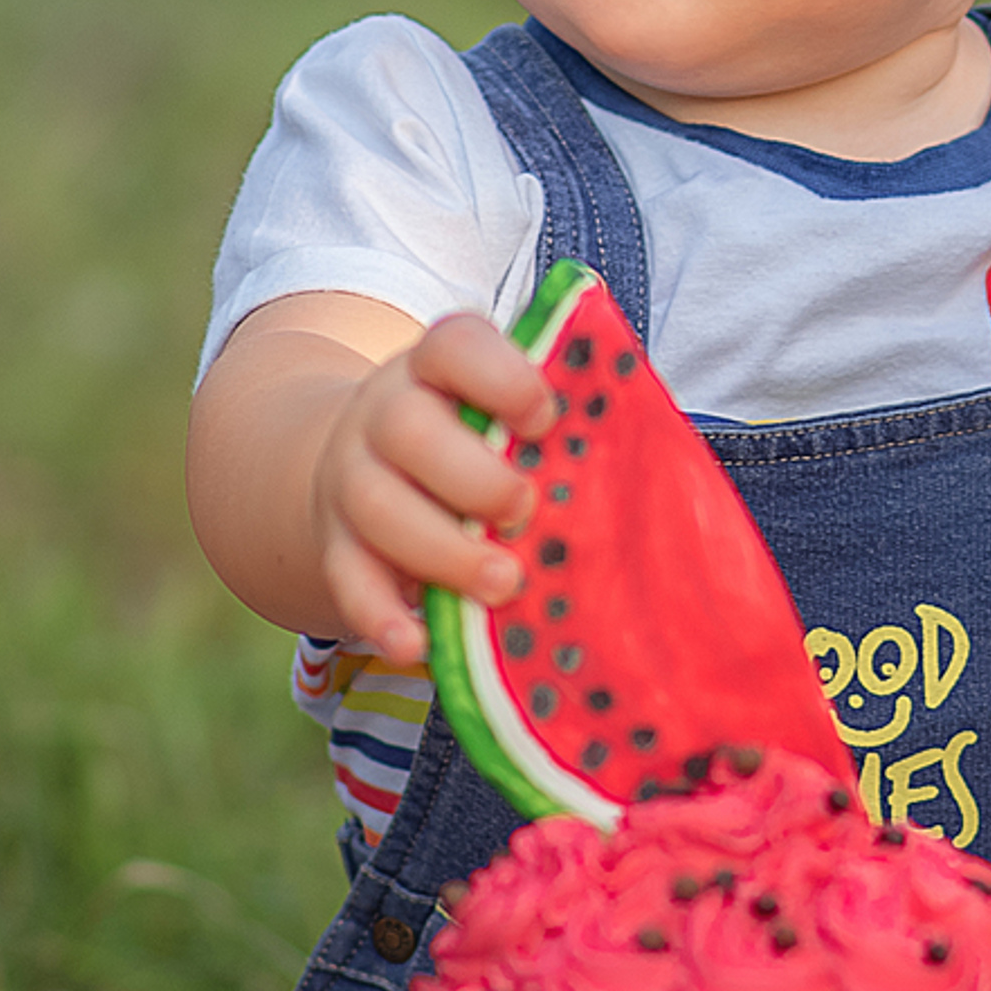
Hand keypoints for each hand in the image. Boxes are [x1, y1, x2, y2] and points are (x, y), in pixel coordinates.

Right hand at [305, 313, 548, 662]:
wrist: (365, 459)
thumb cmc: (472, 436)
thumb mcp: (500, 409)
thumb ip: (557, 425)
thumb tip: (656, 465)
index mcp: (437, 366)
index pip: (454, 345)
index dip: (500, 375)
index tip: (546, 416)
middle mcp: (384, 412)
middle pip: (407, 428)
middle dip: (473, 477)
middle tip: (526, 513)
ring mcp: (351, 478)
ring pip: (377, 506)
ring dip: (442, 551)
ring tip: (503, 584)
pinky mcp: (334, 545)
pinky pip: (345, 578)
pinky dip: (380, 616)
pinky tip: (417, 645)